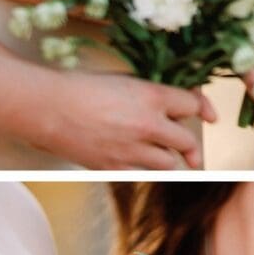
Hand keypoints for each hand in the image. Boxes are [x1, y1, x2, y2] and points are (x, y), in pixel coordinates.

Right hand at [38, 72, 210, 169]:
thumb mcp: (122, 80)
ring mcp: (131, 150)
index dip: (203, 109)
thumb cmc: (77, 87)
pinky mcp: (114, 167)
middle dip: (191, 147)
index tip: (209, 116)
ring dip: (168, 159)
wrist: (45, 107)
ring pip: (168, 163)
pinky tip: (137, 163)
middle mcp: (147, 124)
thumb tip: (172, 103)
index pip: (192, 105)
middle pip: (187, 141)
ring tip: (161, 156)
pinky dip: (143, 170)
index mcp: (151, 96)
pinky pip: (142, 175)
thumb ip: (150, 92)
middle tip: (193, 153)